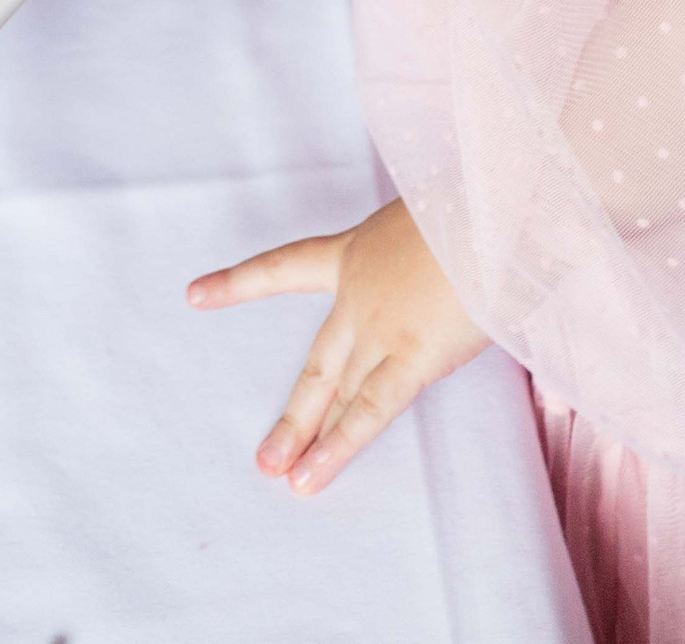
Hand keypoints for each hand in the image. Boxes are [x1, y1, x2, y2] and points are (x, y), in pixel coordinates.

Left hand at [186, 199, 486, 493]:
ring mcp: (379, 327)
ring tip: (281, 475)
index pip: (286, 266)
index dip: (240, 282)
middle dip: (294, 411)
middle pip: (318, 362)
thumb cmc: (475, 209)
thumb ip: (431, 258)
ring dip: (309, 438)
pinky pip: (371, 411)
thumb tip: (456, 281)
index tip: (195, 294)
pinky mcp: (410, 355)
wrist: (489, 209)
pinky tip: (315, 473)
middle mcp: (358, 293)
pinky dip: (340, 445)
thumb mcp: (434, 221)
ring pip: (336, 392)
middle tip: (265, 453)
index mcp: (357, 251)